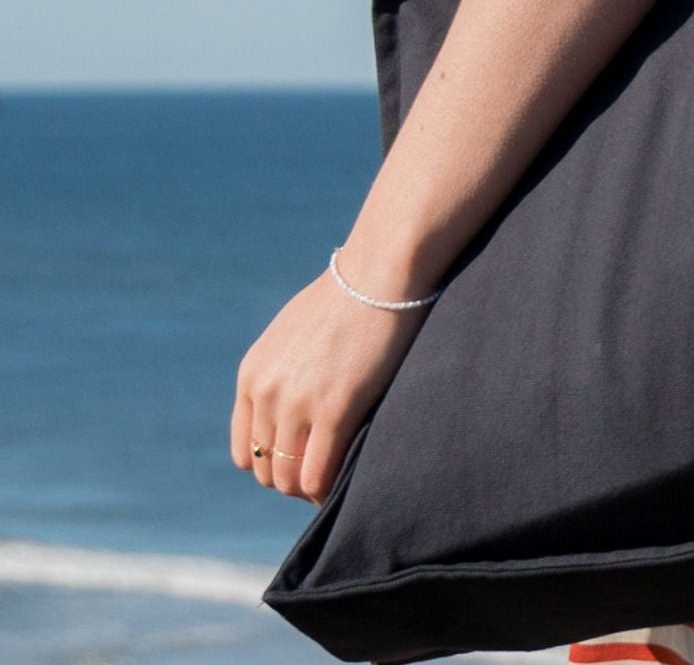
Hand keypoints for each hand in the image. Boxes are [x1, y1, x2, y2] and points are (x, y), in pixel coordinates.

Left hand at [230, 262, 430, 503]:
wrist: (377, 274)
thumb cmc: (348, 297)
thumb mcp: (295, 333)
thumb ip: (285, 368)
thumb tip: (299, 391)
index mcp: (252, 376)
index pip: (244, 450)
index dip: (273, 466)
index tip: (303, 466)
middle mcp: (266, 393)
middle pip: (266, 468)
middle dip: (293, 482)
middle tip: (326, 481)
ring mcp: (297, 403)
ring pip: (290, 477)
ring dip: (310, 490)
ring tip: (337, 487)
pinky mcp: (334, 408)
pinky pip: (320, 472)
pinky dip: (329, 490)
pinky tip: (347, 488)